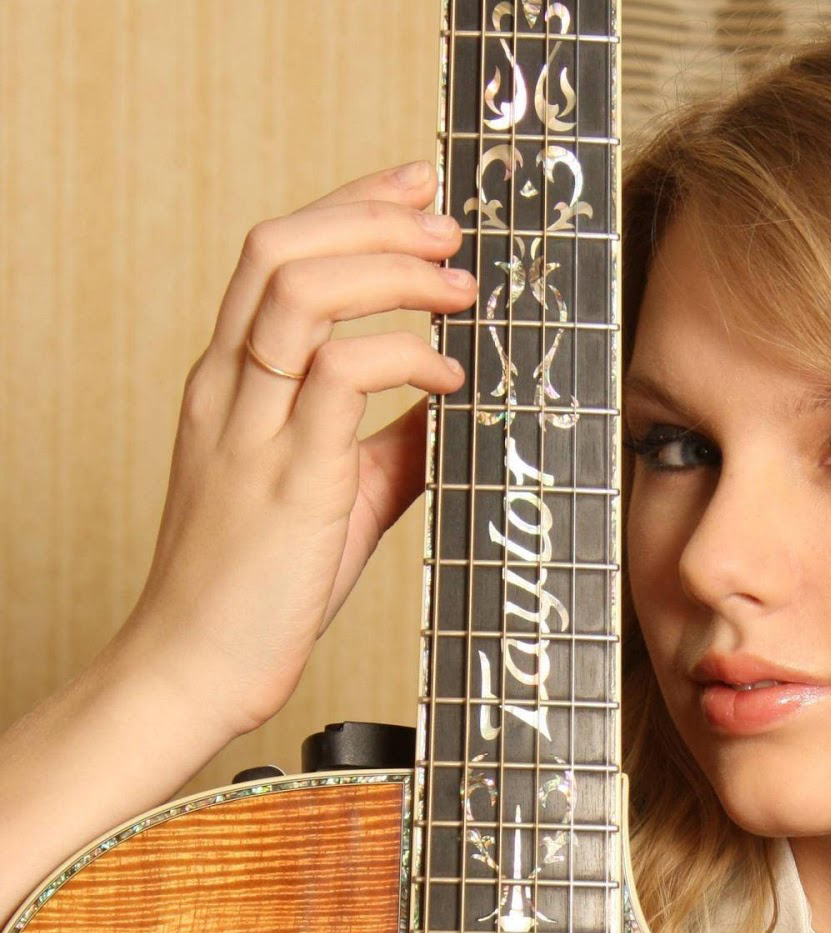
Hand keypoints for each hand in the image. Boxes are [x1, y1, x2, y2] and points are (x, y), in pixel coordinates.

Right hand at [118, 160, 473, 738]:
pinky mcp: (287, 480)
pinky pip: (339, 378)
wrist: (193, 670)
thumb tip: (453, 406)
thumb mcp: (337, 491)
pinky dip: (404, 357)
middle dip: (374, 218)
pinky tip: (448, 377)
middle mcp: (229, 388)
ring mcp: (251, 429)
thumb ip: (390, 440)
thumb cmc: (259, 585)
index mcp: (232, 381)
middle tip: (449, 230)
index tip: (416, 187)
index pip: (276, 254)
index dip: (349, 205)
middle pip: (280, 247)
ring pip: (300, 293)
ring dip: (393, 273)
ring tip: (459, 289)